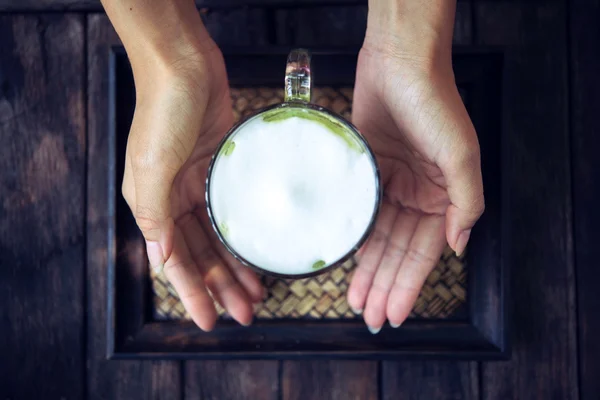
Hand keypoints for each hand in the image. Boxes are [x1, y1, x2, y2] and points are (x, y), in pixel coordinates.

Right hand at [121, 43, 262, 330]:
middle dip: (222, 285)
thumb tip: (162, 259)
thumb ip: (155, 214)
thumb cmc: (164, 110)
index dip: (193, 293)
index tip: (211, 320)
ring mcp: (198, 184)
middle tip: (246, 312)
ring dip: (236, 265)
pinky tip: (259, 250)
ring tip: (258, 293)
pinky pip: (233, 210)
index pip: (174, 261)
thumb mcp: (153, 166)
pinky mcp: (221, 168)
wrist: (184, 63)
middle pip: (201, 253)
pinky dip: (244, 232)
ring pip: (220, 236)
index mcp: (151, 204)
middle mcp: (174, 198)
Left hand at [347, 44, 483, 331]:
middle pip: (398, 251)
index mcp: (444, 196)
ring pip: (377, 237)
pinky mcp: (367, 171)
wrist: (399, 62)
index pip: (424, 252)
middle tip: (368, 316)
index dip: (408, 285)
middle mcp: (417, 194)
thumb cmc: (433, 102)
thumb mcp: (460, 154)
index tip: (394, 314)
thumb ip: (465, 202)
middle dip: (384, 285)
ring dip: (367, 269)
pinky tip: (345, 259)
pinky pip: (359, 212)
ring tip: (355, 299)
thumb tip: (459, 245)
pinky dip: (354, 237)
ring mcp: (391, 184)